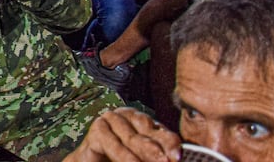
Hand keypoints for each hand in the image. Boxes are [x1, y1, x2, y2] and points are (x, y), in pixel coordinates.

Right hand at [63, 108, 180, 161]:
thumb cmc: (117, 160)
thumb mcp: (141, 157)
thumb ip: (155, 156)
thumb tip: (174, 158)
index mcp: (143, 121)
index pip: (161, 131)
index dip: (170, 144)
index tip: (177, 157)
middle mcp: (127, 115)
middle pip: (147, 132)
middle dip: (158, 150)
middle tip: (166, 161)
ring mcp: (110, 119)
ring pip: (131, 138)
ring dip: (144, 154)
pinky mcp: (97, 129)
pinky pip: (113, 144)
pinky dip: (124, 156)